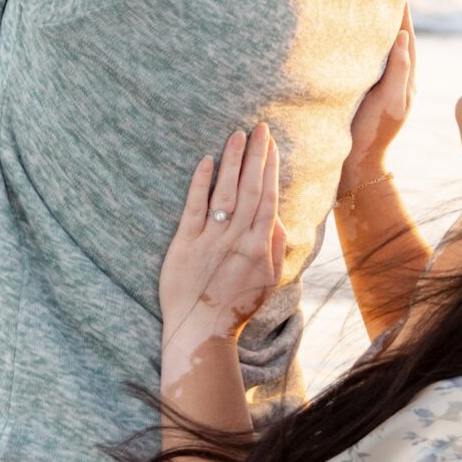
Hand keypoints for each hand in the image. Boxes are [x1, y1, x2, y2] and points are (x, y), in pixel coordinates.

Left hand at [160, 125, 285, 351]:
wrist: (202, 333)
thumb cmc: (235, 308)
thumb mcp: (268, 281)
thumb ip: (276, 247)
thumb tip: (276, 215)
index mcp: (259, 246)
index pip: (267, 197)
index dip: (270, 168)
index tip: (271, 144)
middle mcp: (237, 239)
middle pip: (249, 189)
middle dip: (256, 156)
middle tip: (258, 128)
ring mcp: (211, 240)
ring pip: (225, 193)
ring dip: (232, 161)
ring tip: (236, 135)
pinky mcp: (185, 244)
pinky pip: (194, 208)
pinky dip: (201, 183)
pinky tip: (206, 161)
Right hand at [338, 9, 414, 201]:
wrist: (356, 165)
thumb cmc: (374, 134)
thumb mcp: (390, 102)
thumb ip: (399, 71)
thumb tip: (404, 36)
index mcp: (406, 80)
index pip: (407, 37)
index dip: (403, 12)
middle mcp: (396, 79)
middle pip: (397, 38)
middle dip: (392, 14)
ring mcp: (382, 86)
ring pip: (383, 49)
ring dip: (379, 27)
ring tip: (371, 3)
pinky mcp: (367, 91)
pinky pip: (370, 60)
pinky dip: (367, 44)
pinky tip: (356, 36)